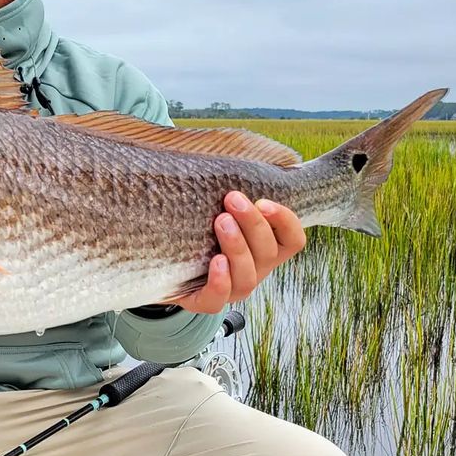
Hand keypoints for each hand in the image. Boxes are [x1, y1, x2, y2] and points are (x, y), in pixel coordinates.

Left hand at [167, 191, 305, 313]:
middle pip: (268, 251)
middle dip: (252, 223)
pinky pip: (218, 299)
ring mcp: (233, 289)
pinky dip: (220, 280)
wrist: (162, 267)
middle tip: (232, 199)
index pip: (293, 239)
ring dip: (237, 245)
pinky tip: (215, 261)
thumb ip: (228, 193)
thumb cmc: (197, 232)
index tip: (263, 201)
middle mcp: (255, 270)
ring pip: (247, 275)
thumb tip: (226, 154)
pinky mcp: (205, 302)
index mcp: (265, 249)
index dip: (285, 221)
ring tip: (220, 221)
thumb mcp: (215, 210)